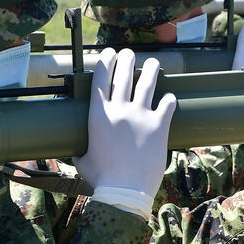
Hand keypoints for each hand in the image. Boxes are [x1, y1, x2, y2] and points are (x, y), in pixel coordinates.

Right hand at [73, 48, 176, 218]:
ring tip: (153, 63)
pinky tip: (169, 97)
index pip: (100, 80)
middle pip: (124, 76)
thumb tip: (74, 149)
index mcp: (98, 116)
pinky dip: (169, 99)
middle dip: (126, 60)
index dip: (105, 62)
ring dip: (150, 70)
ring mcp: (141, 116)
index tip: (108, 53)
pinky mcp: (159, 126)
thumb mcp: (82, 160)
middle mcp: (119, 111)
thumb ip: (80, 149)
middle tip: (128, 53)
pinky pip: (167, 104)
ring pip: (147, 83)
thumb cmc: (102, 179)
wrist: (126, 190)